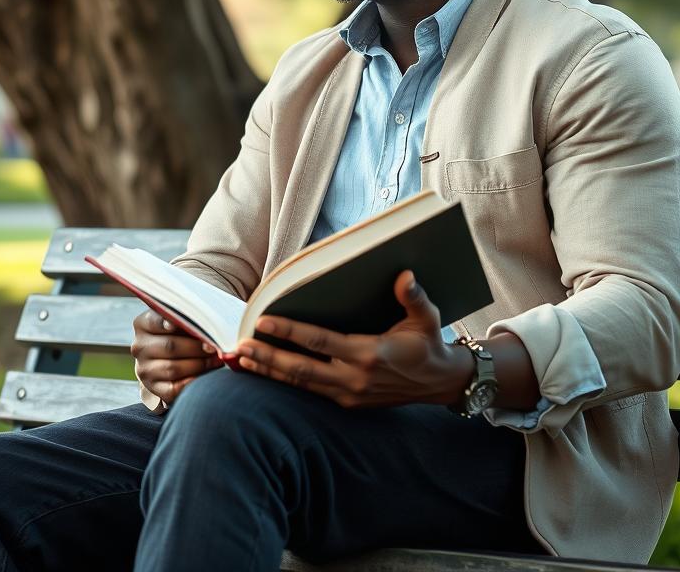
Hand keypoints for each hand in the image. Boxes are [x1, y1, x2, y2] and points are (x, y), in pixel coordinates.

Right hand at [131, 310, 222, 406]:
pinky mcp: (153, 388)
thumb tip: (206, 325)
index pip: (156, 321)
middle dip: (196, 347)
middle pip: (170, 346)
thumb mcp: (179, 320)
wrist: (171, 357)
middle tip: (214, 347)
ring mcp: (144, 369)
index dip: (174, 323)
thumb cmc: (180, 332)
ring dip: (199, 365)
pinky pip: (173, 388)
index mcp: (143, 324)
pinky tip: (206, 376)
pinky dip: (192, 382)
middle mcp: (139, 346)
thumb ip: (187, 318)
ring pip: (173, 368)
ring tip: (216, 360)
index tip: (193, 325)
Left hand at [235, 270, 472, 408]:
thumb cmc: (428, 344)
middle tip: (240, 346)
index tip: (264, 321)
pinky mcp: (347, 403)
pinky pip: (310, 392)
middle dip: (268, 357)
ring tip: (243, 359)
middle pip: (301, 369)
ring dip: (270, 372)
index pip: (320, 342)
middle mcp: (354, 379)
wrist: (439, 383)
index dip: (290, 332)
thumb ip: (413, 297)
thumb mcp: (427, 318)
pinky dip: (285, 382)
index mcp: (369, 355)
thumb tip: (405, 276)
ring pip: (300, 384)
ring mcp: (349, 395)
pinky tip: (266, 371)